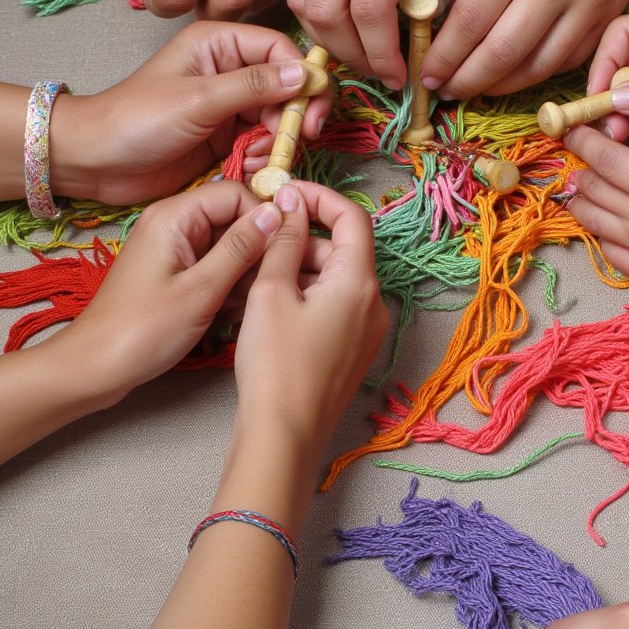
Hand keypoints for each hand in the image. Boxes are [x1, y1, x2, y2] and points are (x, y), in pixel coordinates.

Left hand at [52, 20, 332, 204]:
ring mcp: (229, 106)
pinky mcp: (226, 137)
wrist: (98, 162)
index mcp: (220, 44)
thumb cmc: (138, 120)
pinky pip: (262, 143)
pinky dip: (263, 157)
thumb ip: (254, 86)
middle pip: (287, 86)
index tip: (309, 113)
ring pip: (278, 119)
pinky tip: (247, 168)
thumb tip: (304, 74)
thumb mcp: (199, 99)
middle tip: (296, 141)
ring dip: (277, 141)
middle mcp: (229, 70)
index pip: (281, 51)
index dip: (303, 79)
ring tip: (256, 158)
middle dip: (294, 115)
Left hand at [65, 181, 284, 406]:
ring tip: (248, 303)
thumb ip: (241, 248)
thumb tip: (276, 213)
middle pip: (231, 218)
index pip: (235, 193)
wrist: (95, 367)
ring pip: (225, 244)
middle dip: (255, 248)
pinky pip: (211, 264)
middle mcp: (172, 222)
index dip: (264, 218)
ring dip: (243, 270)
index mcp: (174, 215)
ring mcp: (171, 247)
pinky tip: (231, 312)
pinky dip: (226, 283)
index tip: (283, 251)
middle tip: (269, 284)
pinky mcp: (171, 270)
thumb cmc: (144, 331)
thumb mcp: (202, 290)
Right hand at [234, 180, 388, 458]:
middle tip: (259, 238)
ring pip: (335, 278)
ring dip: (300, 266)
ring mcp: (366, 330)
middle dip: (302, 236)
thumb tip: (290, 202)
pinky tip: (269, 303)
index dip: (318, 197)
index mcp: (360, 282)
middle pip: (342, 248)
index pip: (352, 217)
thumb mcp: (271, 292)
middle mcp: (373, 303)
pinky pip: (333, 305)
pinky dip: (306, 293)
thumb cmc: (275, 364)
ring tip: (255, 274)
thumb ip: (282, 240)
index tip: (284, 193)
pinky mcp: (352, 351)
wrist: (282, 435)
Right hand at [287, 0, 465, 88]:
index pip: (369, 7)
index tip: (402, 74)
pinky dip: (315, 10)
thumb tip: (424, 25)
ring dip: (331, 38)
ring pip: (302, 1)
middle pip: (326, 13)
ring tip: (363, 51)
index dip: (383, 52)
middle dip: (354, 55)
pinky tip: (342, 19)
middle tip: (382, 71)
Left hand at [421, 0, 628, 97]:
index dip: (445, 54)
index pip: (471, 17)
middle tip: (444, 89)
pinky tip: (510, 75)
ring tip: (473, 88)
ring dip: (497, 87)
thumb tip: (441, 23)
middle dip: (466, 80)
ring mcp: (589, 0)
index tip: (426, 70)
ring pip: (535, 67)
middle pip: (501, 51)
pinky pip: (565, 62)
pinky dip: (533, 76)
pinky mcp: (609, 15)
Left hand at [564, 123, 628, 326]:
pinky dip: (602, 233)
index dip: (582, 142)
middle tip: (579, 159)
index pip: (608, 160)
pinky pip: (610, 253)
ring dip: (583, 202)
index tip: (570, 131)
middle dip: (581, 169)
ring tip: (584, 189)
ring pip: (593, 222)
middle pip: (594, 189)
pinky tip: (606, 223)